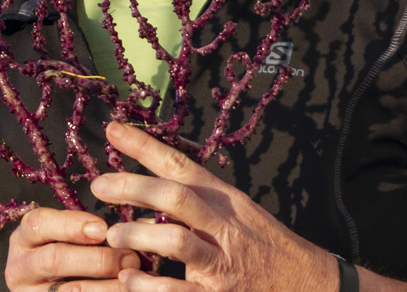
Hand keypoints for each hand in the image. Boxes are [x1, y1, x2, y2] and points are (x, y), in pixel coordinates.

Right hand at [4, 206, 142, 291]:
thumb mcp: (69, 238)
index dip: (72, 224)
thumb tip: (139, 224)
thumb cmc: (71, 255)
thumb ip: (92, 229)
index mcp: (25, 239)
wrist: (53, 288)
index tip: (103, 229)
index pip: (39, 224)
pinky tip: (128, 291)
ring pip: (69, 290)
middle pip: (54, 259)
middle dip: (97, 259)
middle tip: (130, 258)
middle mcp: (20, 269)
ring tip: (132, 279)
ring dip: (105, 286)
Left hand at [91, 121, 337, 291]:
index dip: (144, 146)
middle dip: (133, 187)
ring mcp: (222, 262)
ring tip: (112, 236)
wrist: (307, 284)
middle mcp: (223, 225)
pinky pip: (178, 291)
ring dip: (138, 236)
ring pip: (176, 240)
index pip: (181, 165)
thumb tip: (154, 183)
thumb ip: (199, 198)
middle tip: (99, 185)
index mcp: (224, 200)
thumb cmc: (264, 246)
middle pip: (175, 196)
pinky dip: (149, 287)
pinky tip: (128, 282)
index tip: (112, 130)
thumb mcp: (237, 212)